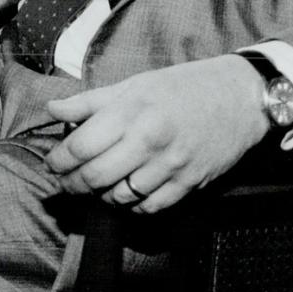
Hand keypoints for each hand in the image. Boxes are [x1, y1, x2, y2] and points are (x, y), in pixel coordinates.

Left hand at [44, 54, 268, 213]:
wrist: (240, 97)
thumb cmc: (184, 87)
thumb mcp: (134, 84)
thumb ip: (90, 102)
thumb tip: (53, 109)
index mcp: (132, 111)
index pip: (81, 146)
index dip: (59, 160)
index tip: (52, 163)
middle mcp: (150, 140)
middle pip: (95, 176)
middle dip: (72, 183)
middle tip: (65, 181)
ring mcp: (171, 165)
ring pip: (120, 197)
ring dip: (100, 196)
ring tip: (94, 186)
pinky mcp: (189, 184)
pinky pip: (149, 207)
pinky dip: (131, 206)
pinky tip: (125, 194)